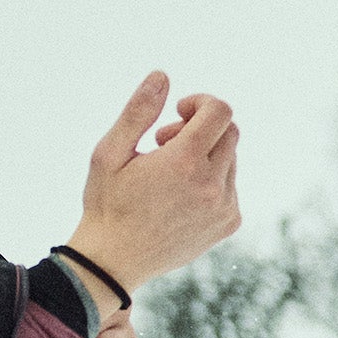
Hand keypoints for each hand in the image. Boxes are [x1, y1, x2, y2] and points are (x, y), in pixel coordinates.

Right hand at [65, 70, 240, 290]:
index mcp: (184, 162)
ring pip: (230, 158)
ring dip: (205, 154)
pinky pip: (231, 185)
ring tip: (168, 173)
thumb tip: (162, 75)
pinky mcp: (228, 223)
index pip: (220, 111)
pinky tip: (179, 196)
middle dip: (200, 127)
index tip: (177, 112)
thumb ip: (138, 112)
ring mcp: (224, 206)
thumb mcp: (110, 152)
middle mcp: (212, 184)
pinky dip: (211, 180)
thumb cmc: (106, 203)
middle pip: (229, 131)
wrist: (114, 261)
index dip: (200, 102)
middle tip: (164, 143)